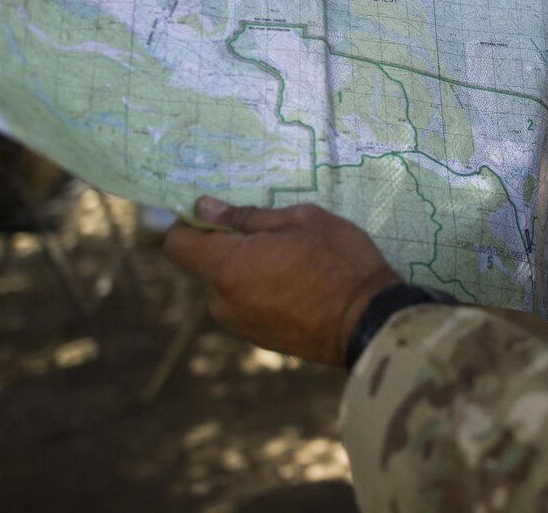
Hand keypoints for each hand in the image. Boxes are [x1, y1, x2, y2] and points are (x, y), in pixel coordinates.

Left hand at [163, 197, 399, 366]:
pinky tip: (301, 288)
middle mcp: (224, 301)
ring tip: (295, 265)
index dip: (190, 225)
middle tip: (277, 238)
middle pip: (207, 266)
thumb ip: (248, 216)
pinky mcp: (261, 339)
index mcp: (228, 266)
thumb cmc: (340, 262)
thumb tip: (205, 208)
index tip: (220, 216)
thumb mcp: (302, 221)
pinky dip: (264, 293)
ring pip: (230, 287)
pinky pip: (249, 307)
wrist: (369, 322)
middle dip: (231, 247)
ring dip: (250, 271)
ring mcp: (241, 325)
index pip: (177, 245)